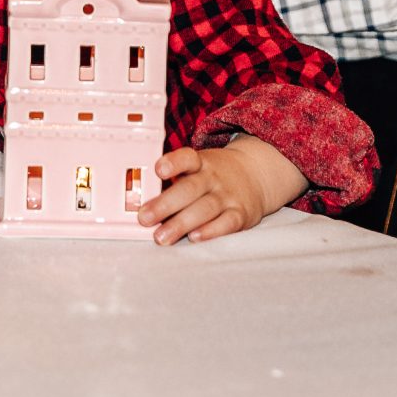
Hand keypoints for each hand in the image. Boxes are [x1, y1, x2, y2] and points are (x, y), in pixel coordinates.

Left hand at [139, 135, 306, 244]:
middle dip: (165, 204)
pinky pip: (226, 223)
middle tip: (144, 218)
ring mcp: (228, 196)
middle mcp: (213, 178)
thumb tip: (139, 204)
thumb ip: (174, 182)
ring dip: (181, 223)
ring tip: (161, 237)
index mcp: (200, 163)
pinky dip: (211, 231)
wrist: (257, 174)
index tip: (158, 170)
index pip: (186, 158)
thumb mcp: (198, 167)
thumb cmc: (213, 176)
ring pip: (204, 208)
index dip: (173, 163)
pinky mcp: (240, 214)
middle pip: (189, 189)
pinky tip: (194, 237)